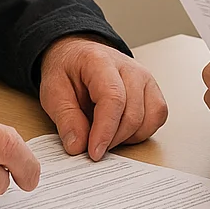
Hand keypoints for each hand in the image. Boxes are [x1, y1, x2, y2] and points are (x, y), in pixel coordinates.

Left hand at [38, 37, 168, 159]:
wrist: (79, 56)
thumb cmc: (68, 71)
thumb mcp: (52, 91)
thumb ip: (65, 118)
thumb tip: (78, 146)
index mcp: (100, 62)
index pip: (113, 98)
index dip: (105, 130)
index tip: (94, 152)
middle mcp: (129, 68)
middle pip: (132, 113)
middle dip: (113, 139)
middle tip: (92, 147)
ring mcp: (145, 78)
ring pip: (149, 118)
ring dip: (127, 137)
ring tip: (105, 135)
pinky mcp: (152, 90)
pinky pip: (157, 117)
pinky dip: (141, 132)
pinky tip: (121, 131)